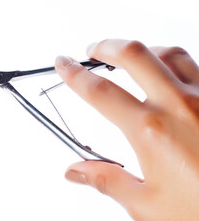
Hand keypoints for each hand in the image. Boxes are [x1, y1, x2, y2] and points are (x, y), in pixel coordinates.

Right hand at [55, 39, 198, 219]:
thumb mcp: (148, 205)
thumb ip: (106, 180)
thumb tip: (75, 171)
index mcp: (151, 132)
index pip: (99, 92)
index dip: (74, 75)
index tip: (64, 65)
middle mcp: (178, 107)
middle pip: (133, 55)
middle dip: (106, 45)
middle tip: (92, 49)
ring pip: (169, 54)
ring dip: (142, 50)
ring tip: (128, 56)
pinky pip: (197, 67)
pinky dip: (175, 63)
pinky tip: (169, 74)